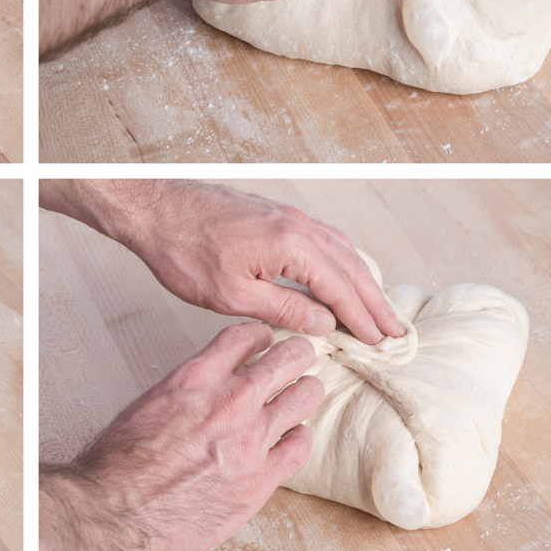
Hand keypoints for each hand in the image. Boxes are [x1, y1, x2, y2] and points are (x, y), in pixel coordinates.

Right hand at [41, 324, 322, 550]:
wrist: (121, 510)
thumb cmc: (123, 462)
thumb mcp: (149, 403)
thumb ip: (186, 389)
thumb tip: (203, 387)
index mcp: (196, 378)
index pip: (243, 337)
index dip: (259, 335)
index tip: (264, 339)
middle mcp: (230, 402)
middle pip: (286, 359)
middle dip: (295, 354)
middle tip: (299, 356)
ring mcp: (251, 440)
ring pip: (303, 397)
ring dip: (305, 390)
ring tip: (305, 391)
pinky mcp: (261, 478)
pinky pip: (300, 446)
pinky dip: (300, 437)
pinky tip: (294, 436)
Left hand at [45, 179, 403, 343]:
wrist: (154, 209)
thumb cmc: (183, 251)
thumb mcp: (231, 295)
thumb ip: (284, 309)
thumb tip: (325, 323)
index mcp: (290, 245)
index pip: (341, 287)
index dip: (362, 318)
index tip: (380, 342)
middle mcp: (297, 225)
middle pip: (350, 267)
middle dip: (374, 302)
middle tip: (395, 332)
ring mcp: (287, 215)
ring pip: (340, 250)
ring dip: (362, 280)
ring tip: (377, 309)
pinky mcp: (274, 213)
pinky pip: (322, 238)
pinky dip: (341, 260)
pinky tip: (341, 275)